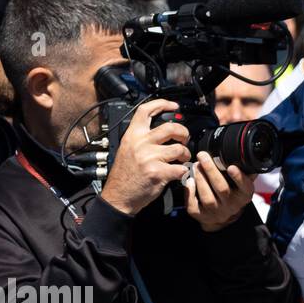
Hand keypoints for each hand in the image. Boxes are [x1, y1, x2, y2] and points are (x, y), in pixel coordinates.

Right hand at [100, 99, 190, 215]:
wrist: (118, 197)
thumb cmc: (125, 175)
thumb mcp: (127, 149)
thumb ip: (142, 138)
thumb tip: (164, 130)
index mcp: (132, 136)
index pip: (145, 111)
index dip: (162, 104)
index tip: (174, 106)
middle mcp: (140, 144)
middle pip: (171, 127)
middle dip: (184, 132)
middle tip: (184, 139)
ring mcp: (149, 158)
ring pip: (179, 148)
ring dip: (185, 155)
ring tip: (181, 159)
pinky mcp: (157, 173)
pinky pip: (181, 168)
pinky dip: (183, 171)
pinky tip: (177, 173)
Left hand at [184, 152, 254, 231]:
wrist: (222, 214)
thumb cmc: (231, 191)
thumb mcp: (241, 182)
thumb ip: (244, 171)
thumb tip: (243, 155)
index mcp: (244, 195)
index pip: (244, 186)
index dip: (238, 177)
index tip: (231, 167)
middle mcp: (232, 205)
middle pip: (222, 189)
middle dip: (211, 170)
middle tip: (203, 156)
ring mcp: (216, 212)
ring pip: (207, 198)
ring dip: (200, 179)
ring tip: (195, 166)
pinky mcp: (202, 216)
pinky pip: (194, 206)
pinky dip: (190, 193)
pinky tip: (189, 181)